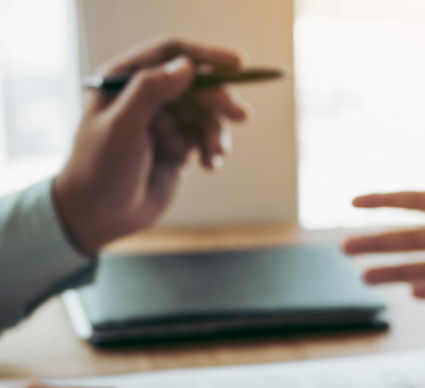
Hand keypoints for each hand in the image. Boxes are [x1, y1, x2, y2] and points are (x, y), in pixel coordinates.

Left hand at [53, 38, 251, 254]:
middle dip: (219, 101)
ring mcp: (164, 123)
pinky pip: (206, 140)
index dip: (206, 54)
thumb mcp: (123, 126)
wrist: (101, 216)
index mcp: (125, 79)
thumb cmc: (101, 169)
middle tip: (242, 116)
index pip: (171, 53)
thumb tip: (187, 66)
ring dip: (216, 133)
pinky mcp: (178, 148)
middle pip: (196, 86)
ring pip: (205, 115)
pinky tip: (209, 166)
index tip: (239, 62)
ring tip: (215, 155)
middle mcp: (146, 96)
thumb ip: (150, 92)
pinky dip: (213, 152)